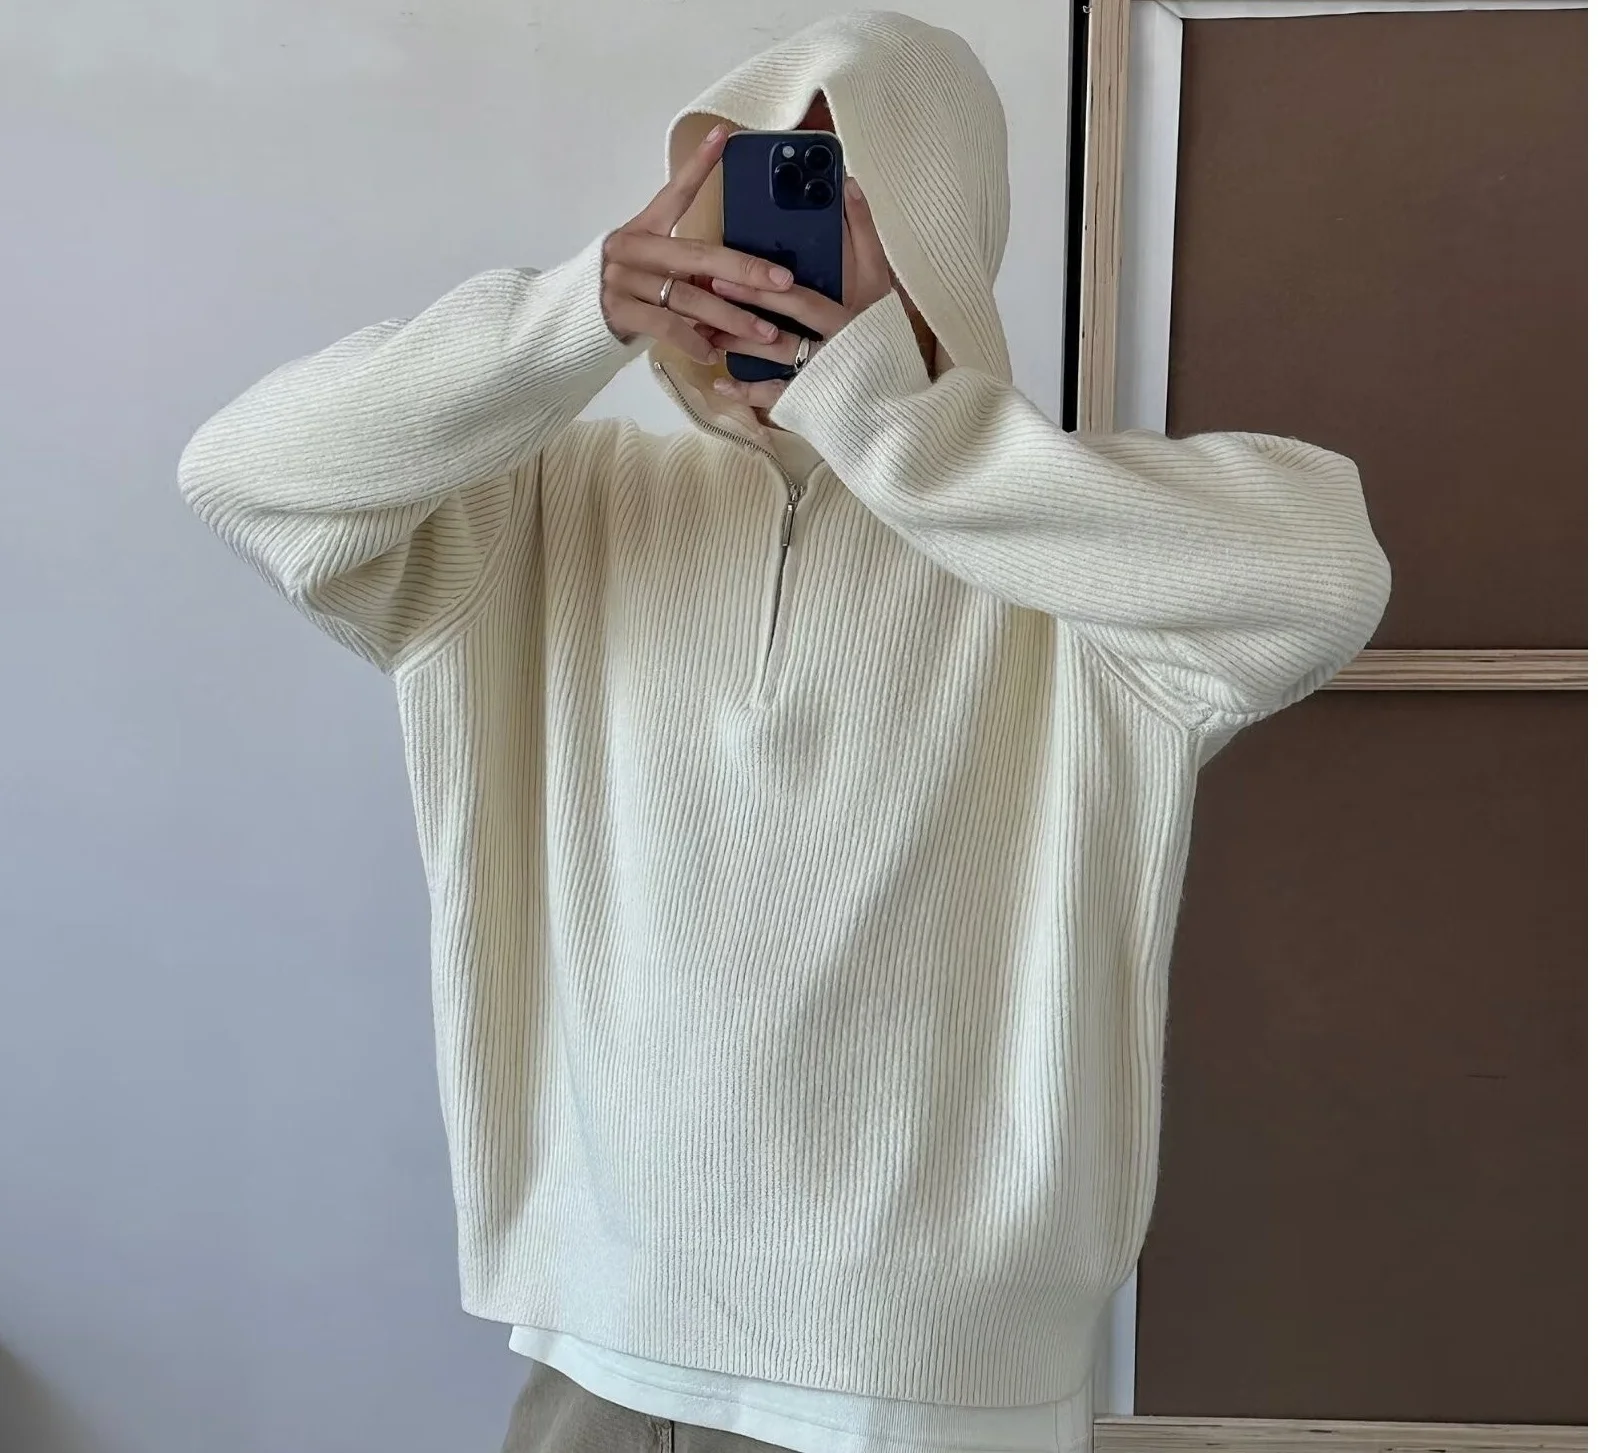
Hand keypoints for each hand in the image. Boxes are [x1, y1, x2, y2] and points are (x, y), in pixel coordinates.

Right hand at [602, 125, 795, 364]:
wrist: (572, 319)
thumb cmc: (626, 292)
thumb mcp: (653, 269)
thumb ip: (687, 269)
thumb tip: (742, 279)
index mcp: (643, 229)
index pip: (675, 194)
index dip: (698, 166)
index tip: (723, 137)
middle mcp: (632, 248)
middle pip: (698, 255)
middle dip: (746, 269)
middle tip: (782, 281)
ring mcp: (623, 279)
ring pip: (689, 297)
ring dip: (732, 318)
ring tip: (765, 333)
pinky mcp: (618, 311)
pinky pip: (666, 327)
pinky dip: (693, 342)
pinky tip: (714, 354)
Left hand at [706, 176, 895, 409]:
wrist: (895, 392)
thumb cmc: (885, 328)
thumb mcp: (881, 280)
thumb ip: (865, 233)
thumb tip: (848, 183)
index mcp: (851, 310)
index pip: (803, 295)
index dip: (766, 282)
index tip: (729, 262)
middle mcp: (837, 340)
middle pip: (786, 320)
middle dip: (747, 301)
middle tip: (711, 285)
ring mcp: (825, 370)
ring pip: (777, 353)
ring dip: (738, 341)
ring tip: (705, 329)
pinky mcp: (814, 398)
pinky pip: (776, 396)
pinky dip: (747, 391)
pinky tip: (719, 382)